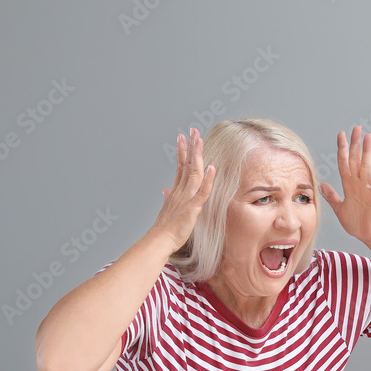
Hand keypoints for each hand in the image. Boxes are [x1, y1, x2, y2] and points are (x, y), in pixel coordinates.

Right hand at [150, 128, 215, 252]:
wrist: (159, 241)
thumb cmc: (164, 230)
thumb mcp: (166, 210)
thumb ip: (168, 199)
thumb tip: (165, 191)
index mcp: (176, 191)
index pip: (180, 167)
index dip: (182, 152)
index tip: (182, 137)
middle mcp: (180, 191)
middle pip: (187, 165)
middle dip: (190, 146)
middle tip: (192, 130)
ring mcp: (186, 198)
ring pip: (194, 173)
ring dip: (197, 156)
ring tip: (199, 140)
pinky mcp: (192, 208)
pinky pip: (202, 192)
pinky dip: (208, 180)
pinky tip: (212, 168)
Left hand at [319, 126, 370, 244]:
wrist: (369, 236)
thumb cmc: (357, 223)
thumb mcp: (340, 209)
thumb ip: (332, 196)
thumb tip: (322, 185)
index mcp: (349, 186)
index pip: (344, 163)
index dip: (342, 149)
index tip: (341, 135)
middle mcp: (359, 184)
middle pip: (356, 160)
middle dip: (355, 144)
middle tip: (356, 128)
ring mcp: (368, 189)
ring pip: (366, 167)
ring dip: (367, 152)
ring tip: (368, 137)